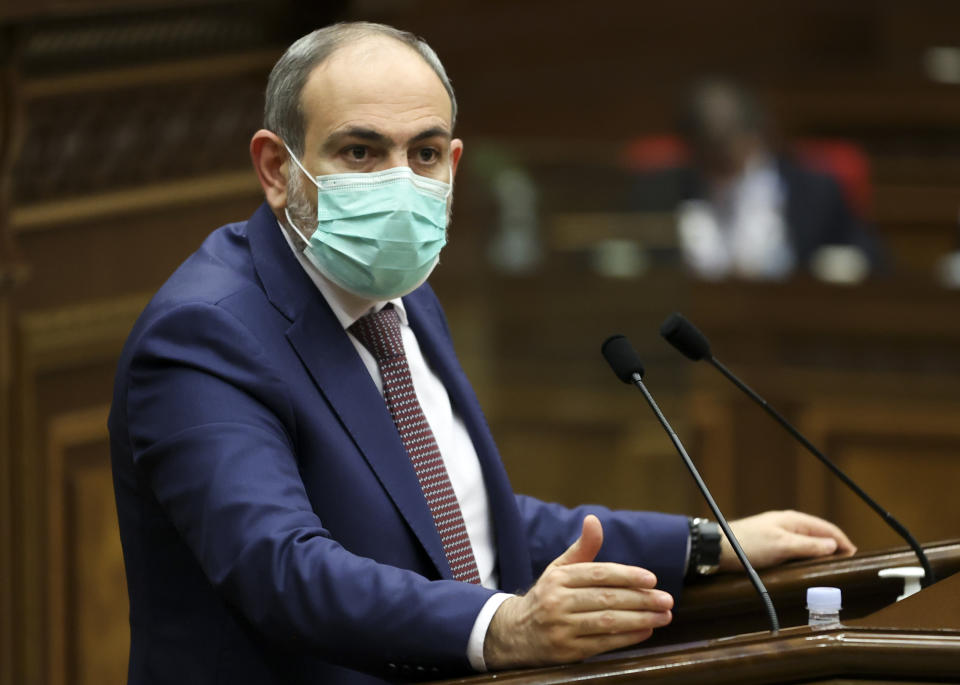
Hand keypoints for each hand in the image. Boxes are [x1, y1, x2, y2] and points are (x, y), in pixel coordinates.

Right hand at [483, 515, 672, 669]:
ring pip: (607, 622)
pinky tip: (646, 631)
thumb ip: (582, 548)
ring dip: (640, 619)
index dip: (627, 575)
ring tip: (663, 616)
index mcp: (558, 578)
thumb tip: (594, 520)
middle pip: (606, 599)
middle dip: (641, 599)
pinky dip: (627, 638)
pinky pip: (603, 643)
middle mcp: (558, 602)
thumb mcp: (559, 569)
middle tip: (666, 600)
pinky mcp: (567, 651)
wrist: (516, 633)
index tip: (651, 579)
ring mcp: (562, 628)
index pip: (598, 574)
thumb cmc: (547, 596)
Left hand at [719, 510, 856, 570]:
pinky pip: (795, 550)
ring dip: (820, 554)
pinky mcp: (770, 546)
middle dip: (834, 548)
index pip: (827, 528)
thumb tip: (834, 545)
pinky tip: (807, 568)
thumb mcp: (782, 546)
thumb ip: (809, 545)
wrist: (718, 549)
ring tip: (830, 569)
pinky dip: (806, 558)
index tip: (855, 557)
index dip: (843, 541)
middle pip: (818, 535)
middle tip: (845, 566)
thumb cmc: (748, 545)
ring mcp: (778, 534)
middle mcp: (787, 525)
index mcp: (793, 520)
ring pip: (807, 544)